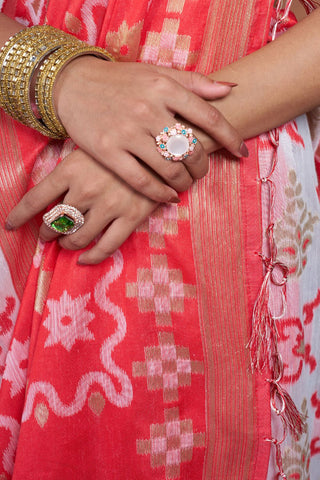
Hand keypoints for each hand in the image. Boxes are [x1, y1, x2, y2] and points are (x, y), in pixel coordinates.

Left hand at [5, 148, 157, 263]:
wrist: (165, 143)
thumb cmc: (123, 144)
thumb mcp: (90, 148)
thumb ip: (71, 171)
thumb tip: (53, 197)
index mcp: (71, 169)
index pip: (35, 198)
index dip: (20, 215)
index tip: (11, 225)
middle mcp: (86, 189)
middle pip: (55, 222)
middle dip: (47, 232)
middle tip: (47, 234)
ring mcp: (109, 205)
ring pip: (77, 237)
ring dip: (67, 245)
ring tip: (66, 244)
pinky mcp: (130, 217)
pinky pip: (105, 247)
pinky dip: (91, 257)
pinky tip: (83, 260)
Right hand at [54, 58, 247, 202]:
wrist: (74, 85)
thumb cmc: (121, 81)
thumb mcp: (156, 73)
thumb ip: (194, 82)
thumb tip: (230, 89)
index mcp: (164, 87)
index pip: (209, 117)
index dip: (230, 138)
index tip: (241, 153)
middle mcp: (147, 109)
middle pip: (190, 149)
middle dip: (202, 166)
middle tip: (200, 172)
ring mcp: (126, 132)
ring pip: (169, 169)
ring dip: (184, 183)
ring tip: (184, 184)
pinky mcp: (108, 152)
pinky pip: (142, 181)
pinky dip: (160, 194)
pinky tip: (168, 196)